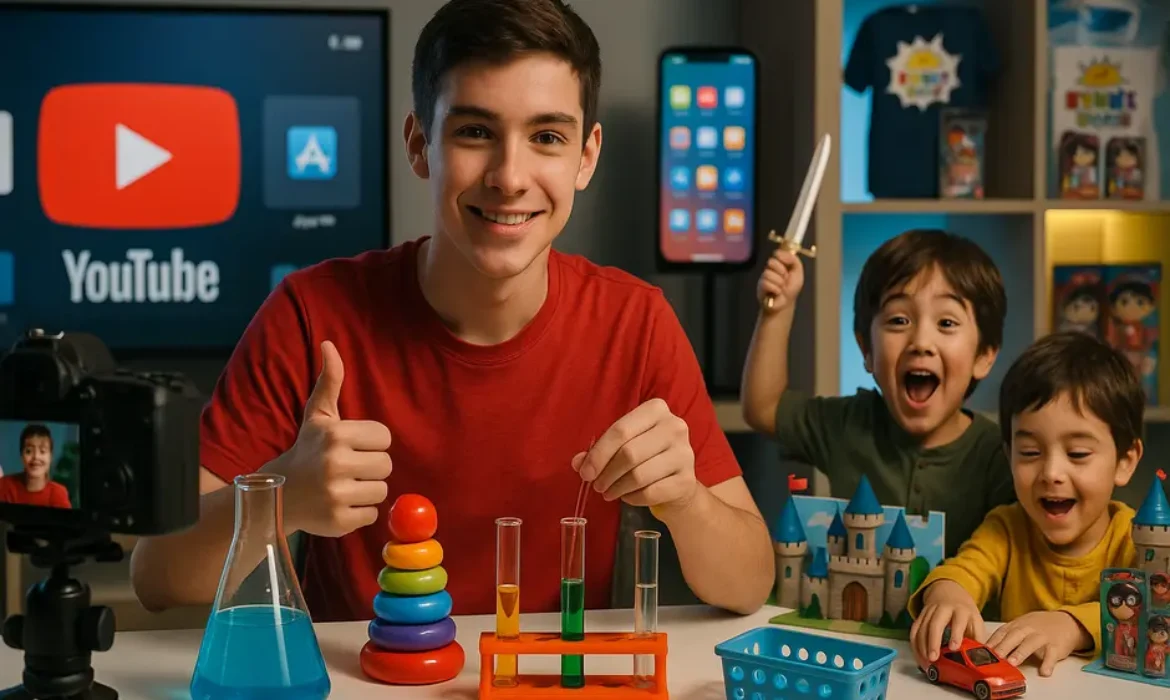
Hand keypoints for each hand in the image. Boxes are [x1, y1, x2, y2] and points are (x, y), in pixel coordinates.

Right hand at [266, 340, 392, 536]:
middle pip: (386, 465)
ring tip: (343, 486)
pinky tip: (339, 504)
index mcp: (336, 434)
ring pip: (381, 490)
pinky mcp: (339, 520)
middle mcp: (335, 463)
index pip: (384, 438)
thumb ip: (330, 381)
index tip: (351, 448)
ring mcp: (337, 494)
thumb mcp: (317, 416)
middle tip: (347, 469)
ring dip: (366, 490)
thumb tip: (329, 344)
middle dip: (370, 467)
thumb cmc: (306, 450)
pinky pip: (372, 514)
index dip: (371, 444)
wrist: (277, 494)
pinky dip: (360, 512)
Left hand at [572, 398, 696, 511]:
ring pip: (639, 475)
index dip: (598, 454)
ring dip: (617, 488)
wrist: (678, 481)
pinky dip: (633, 498)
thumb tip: (578, 463)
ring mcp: (684, 453)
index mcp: (656, 410)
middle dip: (606, 473)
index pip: (620, 430)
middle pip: (629, 453)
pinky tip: (628, 496)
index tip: (585, 472)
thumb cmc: (646, 456)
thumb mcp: (623, 446)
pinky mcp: (687, 480)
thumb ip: (599, 451)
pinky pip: (650, 492)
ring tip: (609, 492)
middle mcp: (674, 427)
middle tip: (597, 485)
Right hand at [758, 248, 803, 312]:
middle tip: (785, 280)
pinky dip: (775, 289)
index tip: (788, 268)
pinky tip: (777, 293)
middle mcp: (770, 268)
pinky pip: (766, 284)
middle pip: (771, 262)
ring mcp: (763, 277)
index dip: (783, 260)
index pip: (777, 254)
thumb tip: (779, 253)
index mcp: (778, 263)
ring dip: (779, 283)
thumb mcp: (797, 272)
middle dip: (782, 272)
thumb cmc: (791, 288)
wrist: (786, 303)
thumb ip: (793, 259)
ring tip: (781, 288)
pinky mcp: (760, 287)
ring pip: (768, 274)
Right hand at [910, 580, 984, 664]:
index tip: (954, 647)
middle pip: (935, 623)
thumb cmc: (964, 612)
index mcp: (961, 610)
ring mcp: (929, 611)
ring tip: (926, 662)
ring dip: (922, 646)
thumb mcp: (976, 621)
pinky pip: (914, 630)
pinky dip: (915, 644)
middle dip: (933, 641)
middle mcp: (943, 609)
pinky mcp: (920, 615)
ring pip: (922, 627)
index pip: (958, 621)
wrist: (949, 592)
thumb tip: (977, 658)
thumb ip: (977, 638)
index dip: (956, 634)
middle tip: (933, 658)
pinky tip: (919, 656)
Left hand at [986, 611, 1083, 675]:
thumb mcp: (1021, 625)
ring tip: (1013, 663)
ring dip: (1021, 653)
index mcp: (1017, 625)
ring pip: (1030, 644)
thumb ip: (1006, 635)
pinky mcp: (1056, 647)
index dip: (992, 642)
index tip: (982, 651)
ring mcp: (1042, 637)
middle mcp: (1028, 630)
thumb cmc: (1039, 626)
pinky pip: (1052, 655)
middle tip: (994, 657)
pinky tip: (1044, 671)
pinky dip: (1048, 663)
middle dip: (1003, 647)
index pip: (1002, 632)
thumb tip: (987, 648)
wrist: (1066, 622)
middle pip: (1014, 637)